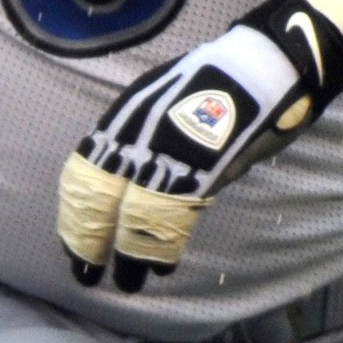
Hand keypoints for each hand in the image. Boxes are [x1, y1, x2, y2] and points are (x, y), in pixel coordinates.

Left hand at [58, 0, 342, 290]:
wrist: (270, 61)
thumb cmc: (220, 85)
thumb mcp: (166, 108)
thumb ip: (148, 146)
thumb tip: (136, 185)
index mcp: (124, 119)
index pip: (84, 175)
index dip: (76, 215)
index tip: (73, 244)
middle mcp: (139, 134)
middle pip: (100, 199)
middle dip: (90, 241)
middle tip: (85, 274)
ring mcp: (171, 150)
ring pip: (135, 214)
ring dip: (128, 253)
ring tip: (125, 281)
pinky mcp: (207, 165)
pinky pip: (175, 214)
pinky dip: (163, 245)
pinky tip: (159, 267)